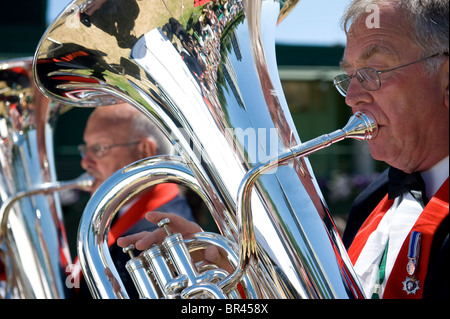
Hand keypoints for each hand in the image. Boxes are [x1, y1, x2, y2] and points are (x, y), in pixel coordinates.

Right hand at [117, 211, 233, 272]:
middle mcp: (176, 235)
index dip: (162, 217)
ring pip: (150, 242)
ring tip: (120, 243)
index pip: (174, 220)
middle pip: (159, 233)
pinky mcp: (165, 257)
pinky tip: (130, 257)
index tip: (149, 216)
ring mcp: (169, 246)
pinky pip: (151, 255)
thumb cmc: (217, 257)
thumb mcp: (220, 255)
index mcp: (190, 230)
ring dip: (136, 241)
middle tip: (137, 245)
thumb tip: (211, 252)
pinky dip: (140, 255)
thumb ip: (216, 253)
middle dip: (146, 237)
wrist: (216, 267)